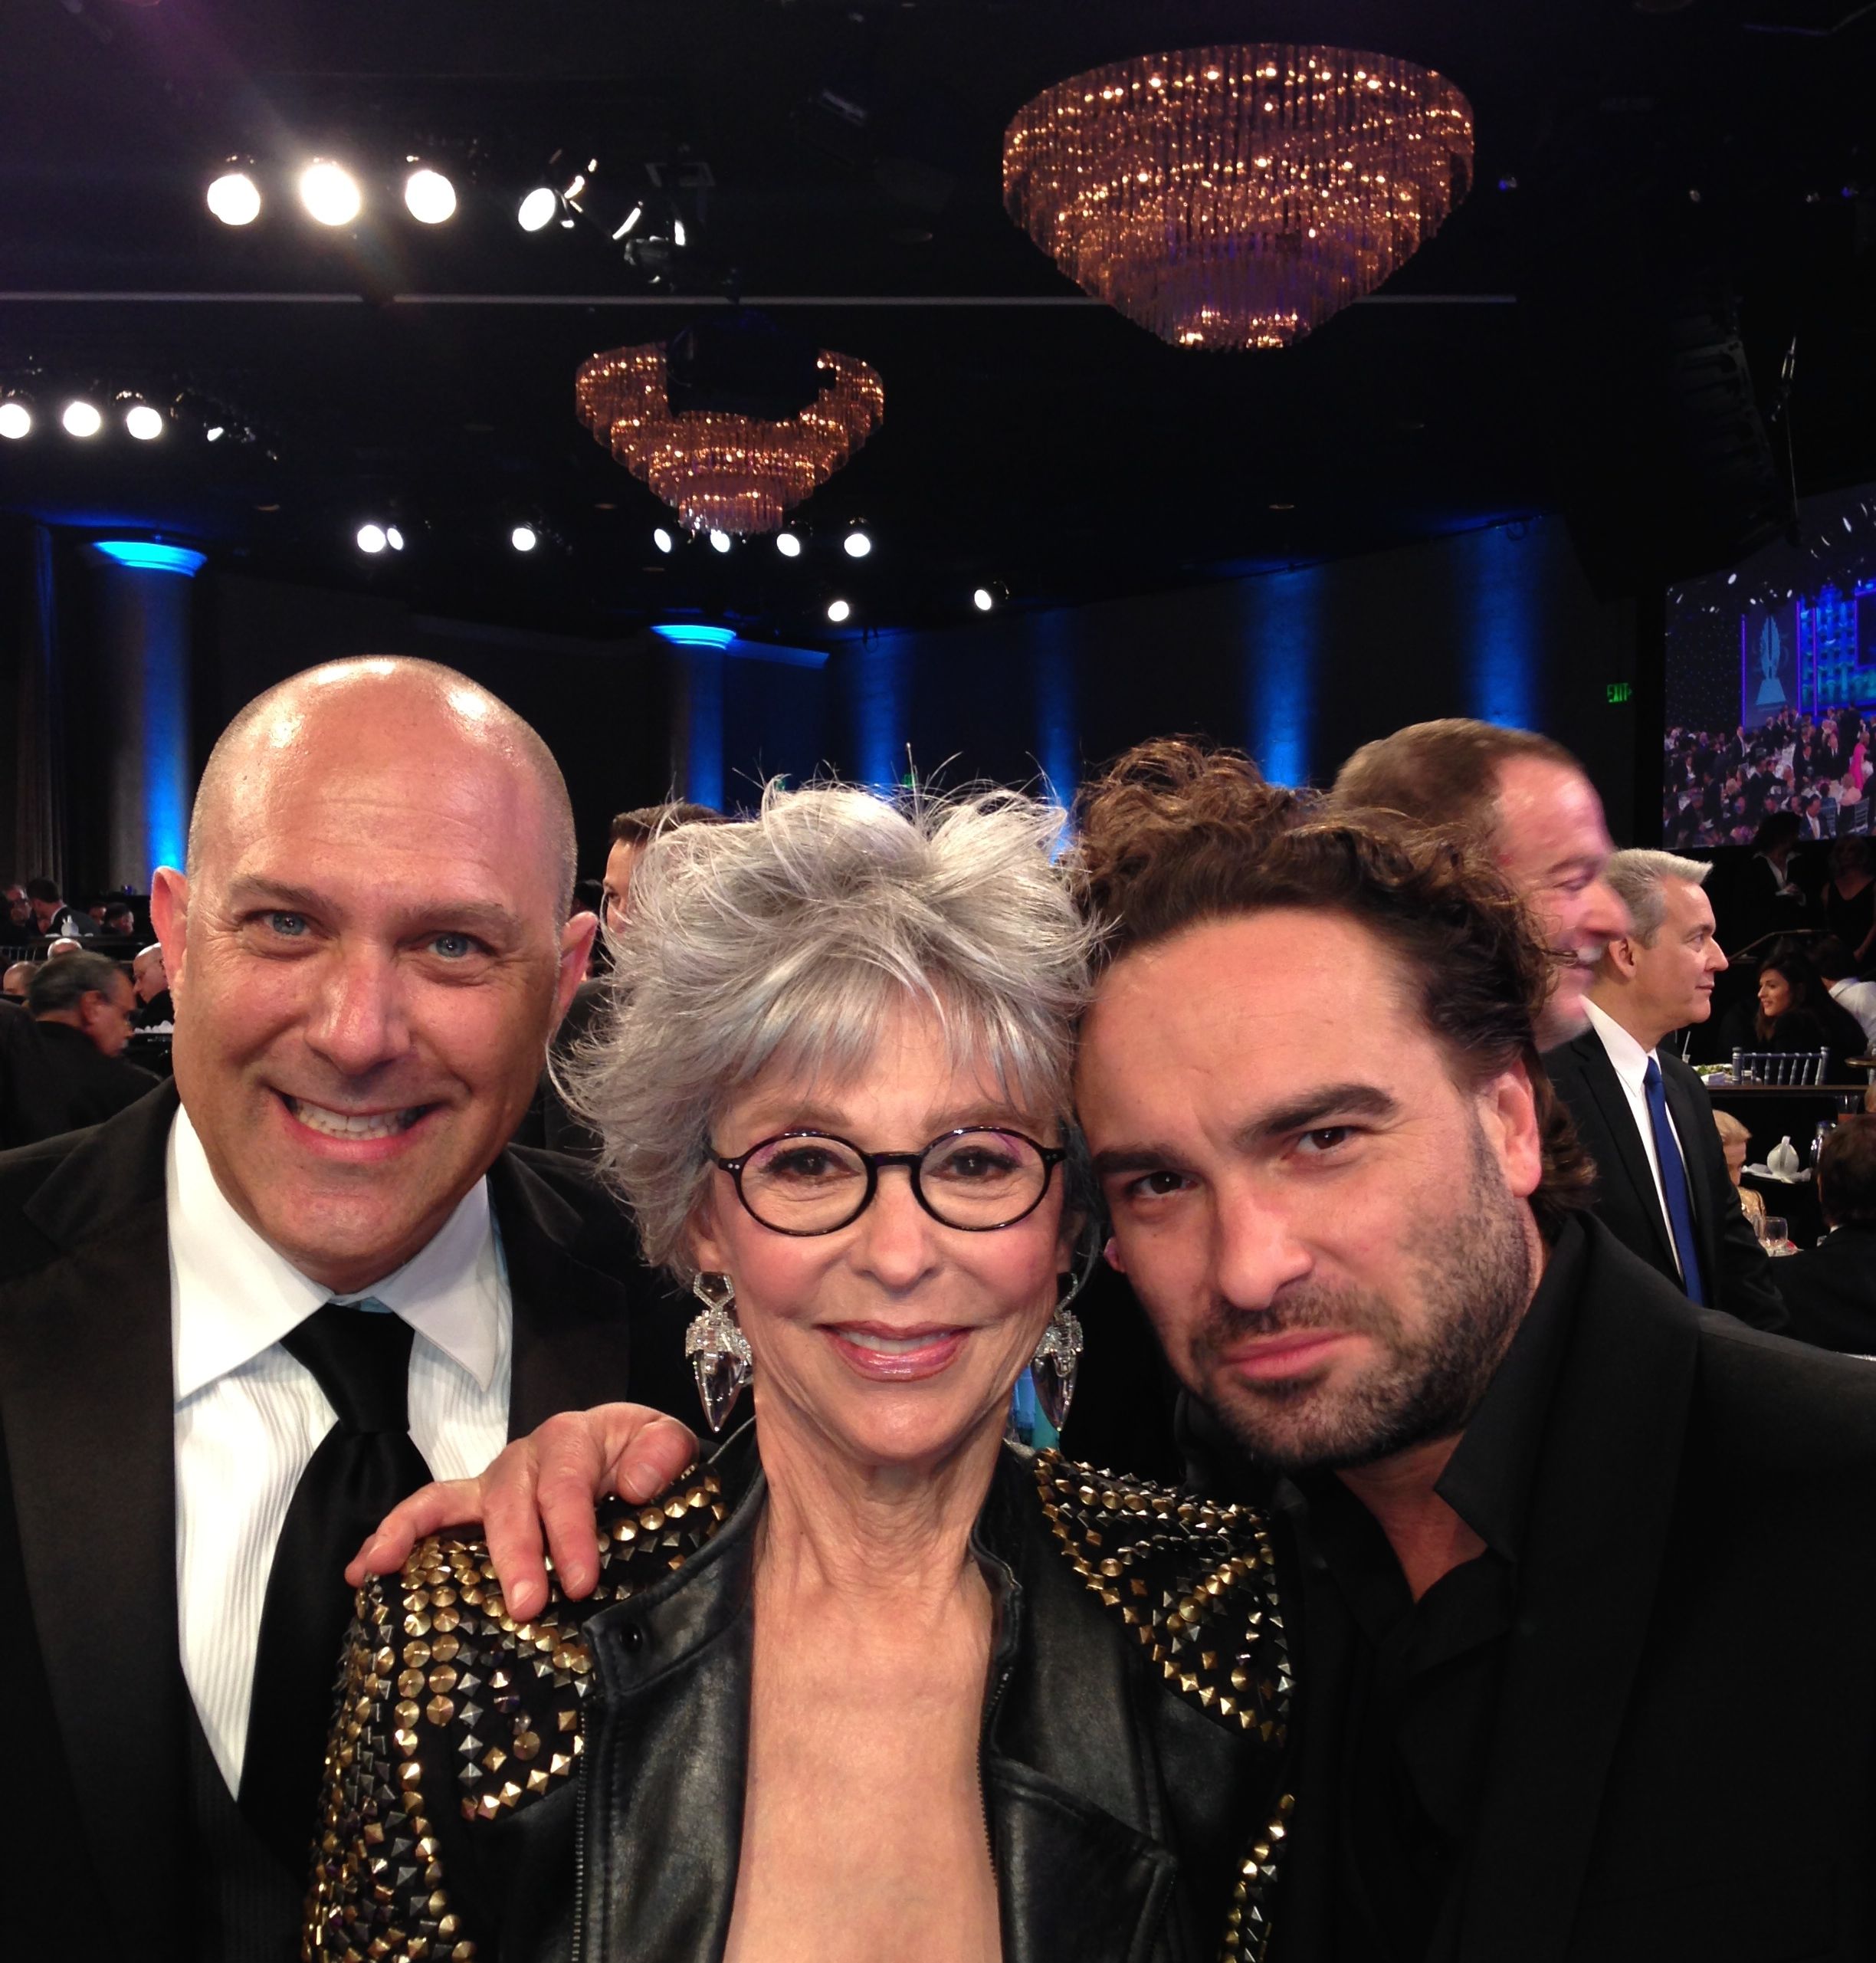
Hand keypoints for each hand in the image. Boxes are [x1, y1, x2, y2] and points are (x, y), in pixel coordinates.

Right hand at [346, 1404, 699, 1619]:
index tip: (583, 1580)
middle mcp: (526, 1456)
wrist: (632, 1451)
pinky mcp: (474, 1508)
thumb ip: (663, 1455)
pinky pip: (426, 1515)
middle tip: (526, 1605)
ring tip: (383, 1569)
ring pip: (450, 1501)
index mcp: (575, 1439)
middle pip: (509, 1499)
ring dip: (415, 1535)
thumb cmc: (645, 1457)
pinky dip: (391, 1537)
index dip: (571, 1531)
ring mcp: (492, 1483)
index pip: (566, 1483)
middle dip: (515, 1553)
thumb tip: (636, 1482)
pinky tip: (362, 1571)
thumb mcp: (666, 1445)